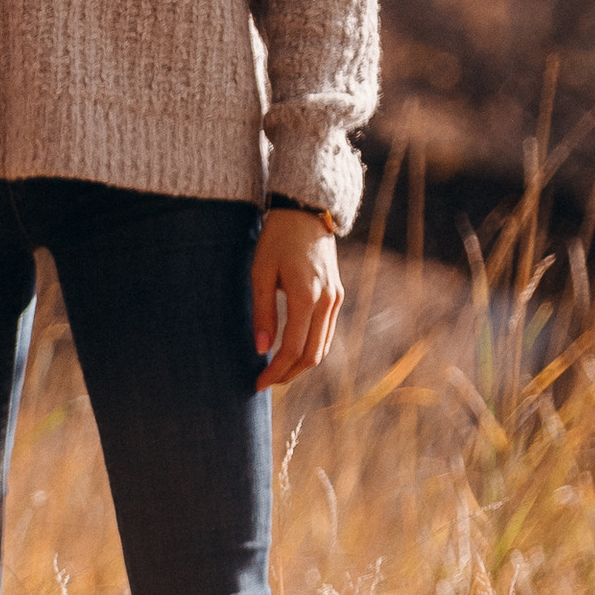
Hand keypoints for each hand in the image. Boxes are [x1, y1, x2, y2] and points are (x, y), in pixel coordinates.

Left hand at [253, 206, 343, 388]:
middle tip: (266, 382)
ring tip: (276, 371)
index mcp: (306, 296)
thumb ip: (263, 312)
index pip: (292, 348)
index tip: (258, 383)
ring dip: (300, 364)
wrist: (305, 211)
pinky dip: (310, 347)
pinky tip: (291, 350)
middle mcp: (326, 302)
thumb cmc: (277, 238)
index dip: (275, 371)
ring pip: (322, 347)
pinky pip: (326, 332)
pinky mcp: (337, 295)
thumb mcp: (261, 272)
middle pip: (312, 355)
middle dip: (288, 374)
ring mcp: (335, 299)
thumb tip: (261, 349)